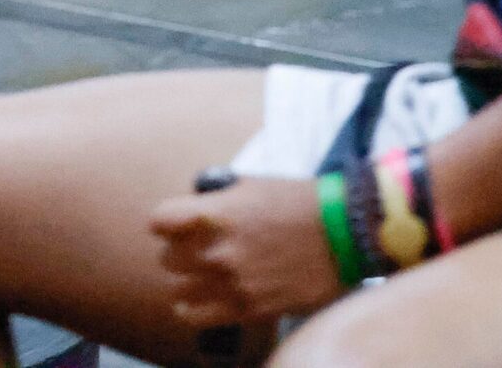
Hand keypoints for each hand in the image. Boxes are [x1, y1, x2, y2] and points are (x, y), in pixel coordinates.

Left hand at [149, 176, 346, 329]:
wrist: (343, 234)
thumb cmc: (298, 203)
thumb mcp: (251, 185)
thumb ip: (216, 198)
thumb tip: (194, 204)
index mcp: (215, 215)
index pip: (158, 221)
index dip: (166, 221)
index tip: (173, 223)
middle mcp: (218, 252)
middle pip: (167, 257)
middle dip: (179, 250)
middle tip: (195, 248)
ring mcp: (233, 283)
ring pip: (178, 287)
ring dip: (188, 279)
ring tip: (201, 274)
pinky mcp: (249, 309)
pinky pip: (196, 315)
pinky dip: (193, 308)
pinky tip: (201, 298)